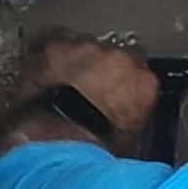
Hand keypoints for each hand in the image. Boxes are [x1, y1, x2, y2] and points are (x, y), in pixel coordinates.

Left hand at [19, 28, 159, 155]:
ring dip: (75, 59)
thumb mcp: (128, 140)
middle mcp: (121, 58)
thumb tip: (123, 121)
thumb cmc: (93, 147)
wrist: (61, 141)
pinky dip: (49, 54)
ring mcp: (88, 47)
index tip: (112, 89)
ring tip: (60, 81)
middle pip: (112, 53)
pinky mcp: (57, 44)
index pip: (140, 71)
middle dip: (100, 67)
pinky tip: (42, 70)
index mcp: (144, 83)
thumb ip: (131, 117)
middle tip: (84, 87)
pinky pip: (54, 41)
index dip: (122, 79)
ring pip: (83, 45)